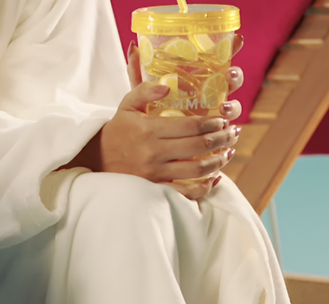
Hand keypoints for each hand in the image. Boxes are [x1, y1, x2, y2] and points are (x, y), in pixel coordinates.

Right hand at [59, 40, 243, 199]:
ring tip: (228, 152)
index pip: (190, 126)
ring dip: (217, 162)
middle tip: (233, 133)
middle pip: (197, 148)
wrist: (96, 160)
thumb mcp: (127, 105)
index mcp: (149, 130)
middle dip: (221, 140)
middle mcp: (154, 154)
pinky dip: (203, 188)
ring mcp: (155, 174)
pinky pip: (184, 193)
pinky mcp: (155, 189)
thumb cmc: (116, 131)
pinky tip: (215, 179)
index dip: (211, 123)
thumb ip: (146, 90)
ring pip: (195, 171)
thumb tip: (168, 86)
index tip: (223, 120)